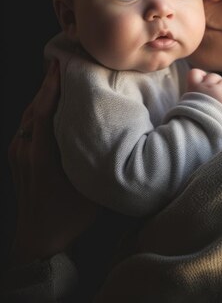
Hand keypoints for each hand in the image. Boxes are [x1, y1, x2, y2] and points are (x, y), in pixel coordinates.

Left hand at [8, 61, 97, 265]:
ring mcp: (18, 152)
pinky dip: (39, 109)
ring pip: (29, 114)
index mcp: (40, 153)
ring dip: (43, 95)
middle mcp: (25, 148)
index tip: (61, 62)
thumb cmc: (68, 216)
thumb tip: (122, 136)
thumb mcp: (91, 187)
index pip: (43, 109)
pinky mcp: (17, 157)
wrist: (38, 241)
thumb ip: (100, 160)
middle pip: (34, 106)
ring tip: (61, 77)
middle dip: (48, 83)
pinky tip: (52, 104)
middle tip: (66, 61)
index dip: (52, 84)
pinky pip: (27, 125)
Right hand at [187, 68, 221, 115]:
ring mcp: (218, 92)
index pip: (195, 72)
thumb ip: (196, 90)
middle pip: (214, 76)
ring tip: (219, 103)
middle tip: (212, 96)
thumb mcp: (187, 102)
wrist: (201, 133)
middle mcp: (206, 86)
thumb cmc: (192, 119)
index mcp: (193, 86)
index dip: (200, 76)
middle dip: (215, 83)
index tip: (201, 83)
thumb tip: (204, 76)